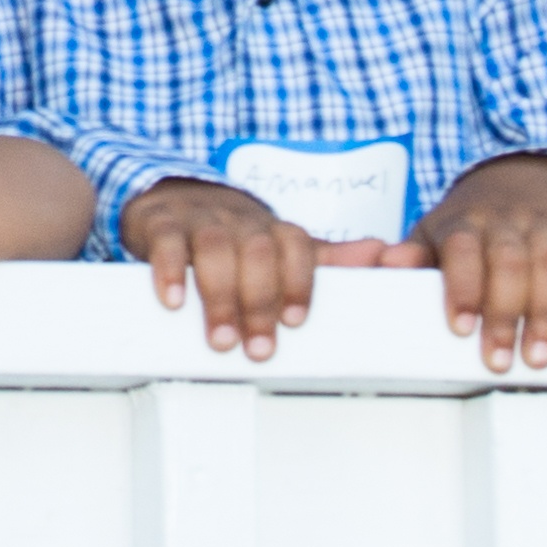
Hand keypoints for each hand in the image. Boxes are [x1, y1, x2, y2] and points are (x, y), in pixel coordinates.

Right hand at [120, 176, 358, 362]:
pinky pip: (167, 241)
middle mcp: (242, 222)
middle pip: (258, 253)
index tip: (295, 321)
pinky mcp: (163, 223)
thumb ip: (329, 258)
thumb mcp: (283, 248)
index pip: (296, 248)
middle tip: (257, 349)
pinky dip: (170, 271)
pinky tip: (173, 301)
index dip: (298, 283)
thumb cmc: (237, 236)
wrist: (179, 197)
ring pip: (215, 249)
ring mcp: (202, 220)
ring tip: (220, 339)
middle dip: (259, 302)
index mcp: (275, 231)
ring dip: (220, 296)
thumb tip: (383, 254)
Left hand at [422, 153, 546, 372]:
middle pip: (508, 262)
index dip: (463, 289)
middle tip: (499, 360)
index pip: (462, 250)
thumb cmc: (469, 224)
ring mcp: (543, 223)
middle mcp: (505, 220)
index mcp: (463, 222)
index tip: (461, 328)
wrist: (518, 178)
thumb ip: (413, 257)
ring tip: (537, 354)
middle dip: (505, 315)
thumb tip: (389, 264)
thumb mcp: (432, 234)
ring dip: (545, 311)